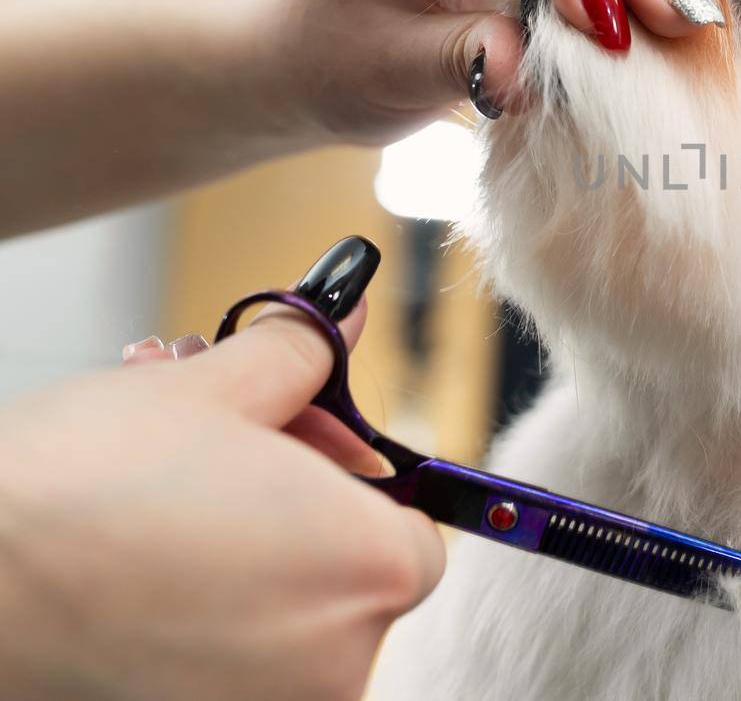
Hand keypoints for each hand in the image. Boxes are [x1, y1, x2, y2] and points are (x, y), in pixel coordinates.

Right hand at [0, 308, 441, 700]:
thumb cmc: (76, 490)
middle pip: (346, 569)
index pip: (415, 530)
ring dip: (238, 546)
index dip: (355, 479)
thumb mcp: (212, 386)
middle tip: (218, 446)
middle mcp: (336, 663)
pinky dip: (197, 611)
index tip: (298, 446)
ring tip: (161, 487)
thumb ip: (302, 356)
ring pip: (280, 614)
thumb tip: (340, 325)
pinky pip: (225, 662)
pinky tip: (140, 551)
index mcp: (371, 571)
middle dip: (290, 502)